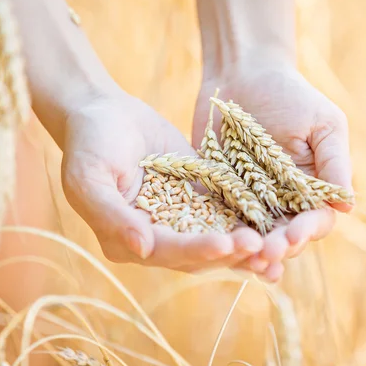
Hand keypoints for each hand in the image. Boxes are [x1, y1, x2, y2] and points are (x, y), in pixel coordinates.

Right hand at [61, 90, 263, 271]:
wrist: (104, 111)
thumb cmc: (89, 144)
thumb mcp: (88, 179)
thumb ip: (112, 215)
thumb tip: (143, 250)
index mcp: (127, 241)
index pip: (167, 251)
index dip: (196, 250)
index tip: (225, 245)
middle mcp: (156, 238)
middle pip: (197, 254)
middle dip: (229, 252)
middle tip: (261, 248)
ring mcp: (180, 219)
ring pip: (216, 238)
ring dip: (244, 245)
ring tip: (277, 246)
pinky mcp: (199, 198)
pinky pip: (225, 212)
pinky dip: (247, 219)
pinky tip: (275, 223)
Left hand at [193, 65, 353, 276]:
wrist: (243, 74)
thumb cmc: (291, 95)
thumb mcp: (323, 124)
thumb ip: (335, 163)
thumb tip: (348, 206)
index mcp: (311, 189)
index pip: (314, 221)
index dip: (306, 231)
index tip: (294, 236)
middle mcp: (281, 202)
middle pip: (283, 236)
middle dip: (277, 248)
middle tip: (266, 254)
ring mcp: (248, 201)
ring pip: (252, 237)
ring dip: (250, 251)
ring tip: (244, 258)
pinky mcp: (218, 195)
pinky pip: (219, 221)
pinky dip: (219, 236)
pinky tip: (215, 246)